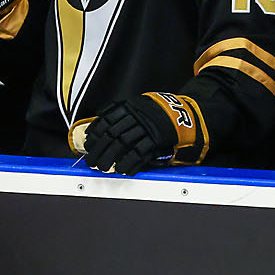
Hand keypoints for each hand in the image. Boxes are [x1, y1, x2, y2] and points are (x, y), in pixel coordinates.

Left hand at [72, 92, 206, 174]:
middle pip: (112, 135)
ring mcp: (148, 128)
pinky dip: (129, 163)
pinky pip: (140, 153)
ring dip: (110, 159)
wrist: (186, 114)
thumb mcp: (139, 104)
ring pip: (122, 145)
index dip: (95, 133)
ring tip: (103, 168)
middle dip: (99, 150)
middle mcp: (138, 116)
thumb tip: (98, 121)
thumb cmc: (159, 112)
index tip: (88, 144)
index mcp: (131, 107)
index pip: (106, 120)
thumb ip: (120, 111)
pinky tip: (122, 169)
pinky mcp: (158, 140)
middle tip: (91, 161)